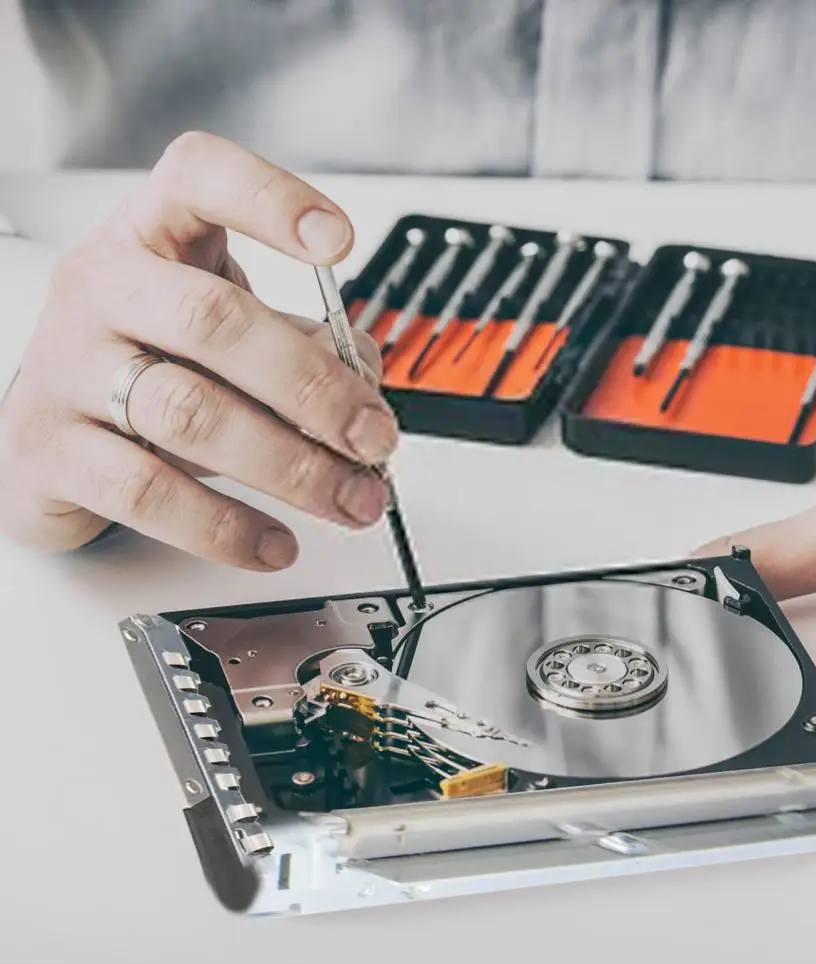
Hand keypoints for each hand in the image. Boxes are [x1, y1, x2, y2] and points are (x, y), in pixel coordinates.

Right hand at [0, 132, 395, 570]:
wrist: (50, 432)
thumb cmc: (152, 365)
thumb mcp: (230, 335)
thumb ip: (302, 343)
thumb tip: (365, 386)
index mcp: (153, 238)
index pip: (202, 179)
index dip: (271, 200)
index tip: (339, 242)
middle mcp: (104, 289)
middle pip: (215, 320)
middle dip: (314, 388)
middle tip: (374, 439)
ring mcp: (67, 368)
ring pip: (189, 413)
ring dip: (290, 466)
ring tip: (348, 499)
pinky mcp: (50, 451)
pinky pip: (148, 493)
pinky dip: (226, 525)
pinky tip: (274, 542)